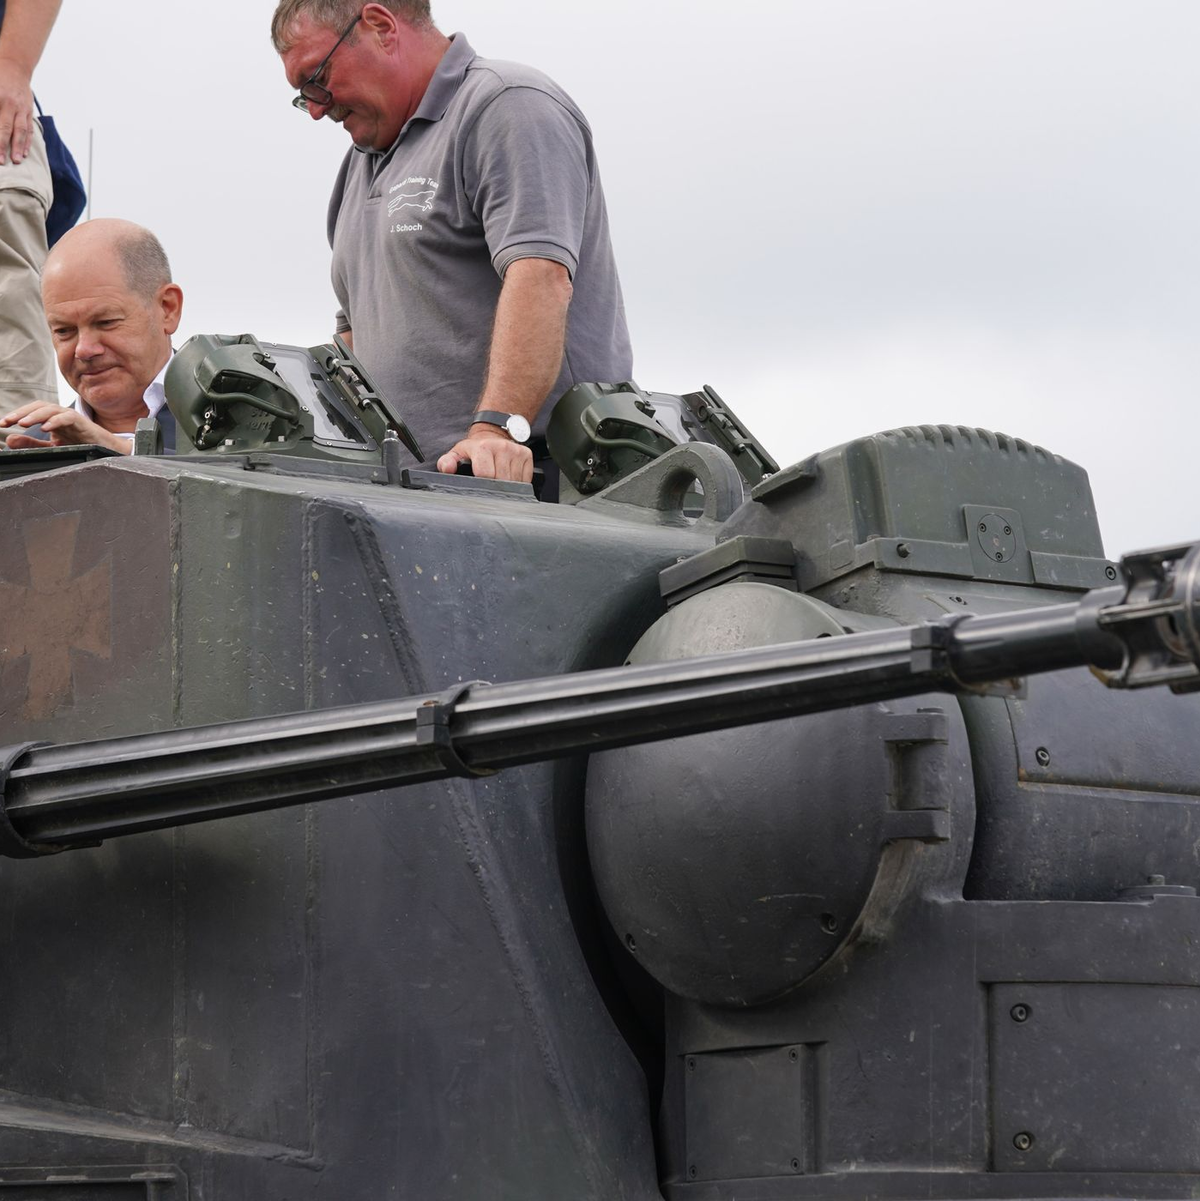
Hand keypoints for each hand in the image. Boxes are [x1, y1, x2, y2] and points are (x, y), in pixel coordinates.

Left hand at [0, 57, 34, 164]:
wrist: (15, 66)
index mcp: (0, 98)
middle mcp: (11, 105)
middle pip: (8, 129)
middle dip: (4, 146)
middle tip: (2, 161)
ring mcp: (22, 109)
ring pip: (21, 131)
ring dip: (18, 147)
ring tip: (17, 161)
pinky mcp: (28, 111)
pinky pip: (29, 129)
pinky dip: (27, 142)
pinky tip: (24, 153)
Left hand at [1, 402, 132, 453]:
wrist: (107, 450)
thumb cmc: (83, 445)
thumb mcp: (52, 446)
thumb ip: (31, 443)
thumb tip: (9, 439)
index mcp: (52, 419)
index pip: (31, 411)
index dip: (16, 415)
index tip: (3, 424)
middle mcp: (61, 415)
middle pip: (39, 406)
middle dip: (21, 412)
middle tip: (7, 421)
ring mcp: (72, 417)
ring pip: (51, 409)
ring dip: (35, 415)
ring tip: (22, 423)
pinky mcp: (82, 422)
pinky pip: (67, 418)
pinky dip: (55, 421)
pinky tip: (45, 428)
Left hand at [437, 424, 532, 482]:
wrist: (493, 434)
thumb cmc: (474, 449)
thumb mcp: (457, 453)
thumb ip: (447, 462)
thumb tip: (448, 468)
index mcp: (483, 448)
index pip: (486, 475)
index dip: (482, 484)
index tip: (479, 485)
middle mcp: (502, 447)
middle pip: (502, 481)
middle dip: (495, 488)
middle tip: (489, 485)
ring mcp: (516, 451)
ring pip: (515, 482)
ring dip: (507, 487)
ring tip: (498, 481)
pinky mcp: (527, 455)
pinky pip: (525, 479)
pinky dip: (518, 483)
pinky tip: (509, 478)